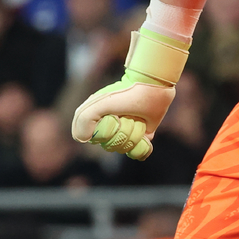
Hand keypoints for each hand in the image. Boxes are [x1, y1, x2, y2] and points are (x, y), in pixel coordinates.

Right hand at [72, 29, 188, 160]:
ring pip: (126, 148)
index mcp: (95, 120)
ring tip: (139, 117)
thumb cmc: (127, 92)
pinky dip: (143, 145)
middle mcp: (108, 129)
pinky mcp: (140, 137)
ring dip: (136, 131)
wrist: (154, 85)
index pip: (96, 140)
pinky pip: (137, 154)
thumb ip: (84, 119)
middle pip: (112, 146)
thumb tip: (84, 139)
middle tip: (130, 114)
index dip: (107, 130)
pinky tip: (145, 132)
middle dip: (124, 130)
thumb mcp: (101, 102)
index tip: (115, 115)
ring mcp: (124, 133)